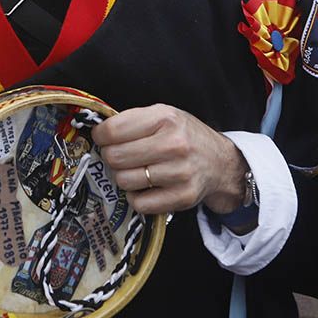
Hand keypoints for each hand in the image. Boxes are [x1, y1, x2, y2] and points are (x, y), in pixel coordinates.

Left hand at [93, 104, 247, 214]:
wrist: (220, 162)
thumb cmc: (185, 136)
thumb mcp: (164, 114)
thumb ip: (133, 119)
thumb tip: (98, 132)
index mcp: (165, 118)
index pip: (113, 130)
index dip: (101, 135)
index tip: (102, 138)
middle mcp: (174, 144)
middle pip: (115, 157)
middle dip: (111, 157)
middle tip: (120, 156)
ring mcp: (179, 172)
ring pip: (124, 180)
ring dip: (124, 177)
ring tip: (136, 170)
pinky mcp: (182, 197)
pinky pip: (139, 203)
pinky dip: (136, 196)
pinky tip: (145, 187)